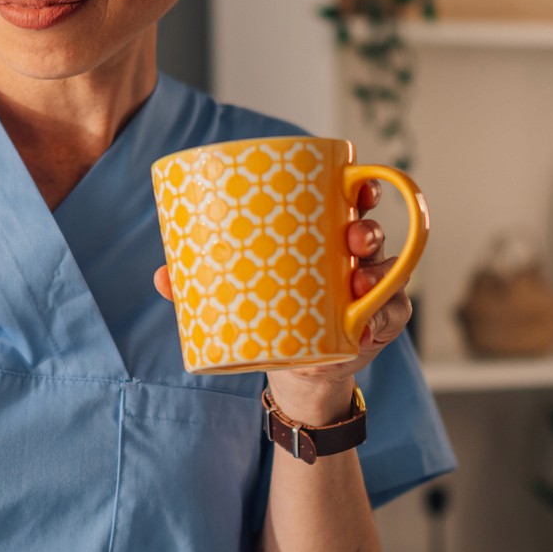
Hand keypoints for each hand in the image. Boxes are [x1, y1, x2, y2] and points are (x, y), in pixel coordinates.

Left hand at [151, 179, 412, 421]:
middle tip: (352, 239)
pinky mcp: (377, 323)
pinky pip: (392, 314)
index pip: (350, 202)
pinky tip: (367, 327)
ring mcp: (369, 290)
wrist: (295, 367)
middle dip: (367, 229)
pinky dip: (384, 319)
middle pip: (370, 231)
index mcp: (323, 236)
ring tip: (357, 285)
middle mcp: (353, 258)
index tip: (357, 184)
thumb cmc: (269, 313)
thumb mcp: (239, 294)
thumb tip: (160, 275)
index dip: (362, 188)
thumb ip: (201, 283)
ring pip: (387, 270)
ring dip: (379, 273)